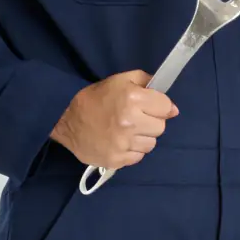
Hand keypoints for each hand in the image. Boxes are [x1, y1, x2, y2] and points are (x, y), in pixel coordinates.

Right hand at [51, 70, 177, 169]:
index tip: (152, 107)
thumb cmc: (97, 97)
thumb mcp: (122, 80)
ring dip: (143, 137)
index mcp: (133, 99)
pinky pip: (137, 157)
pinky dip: (132, 150)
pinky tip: (121, 142)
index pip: (166, 107)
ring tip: (128, 131)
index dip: (161, 106)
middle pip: (160, 127)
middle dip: (152, 122)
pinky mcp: (115, 160)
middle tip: (137, 118)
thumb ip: (148, 83)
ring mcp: (123, 144)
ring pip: (151, 144)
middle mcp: (130, 123)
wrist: (66, 119)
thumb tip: (172, 108)